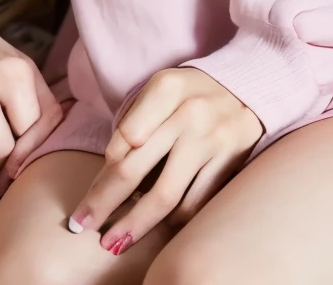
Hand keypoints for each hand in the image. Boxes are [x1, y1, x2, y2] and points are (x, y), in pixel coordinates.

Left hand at [69, 68, 261, 254]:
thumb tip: (109, 174)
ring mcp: (212, 139)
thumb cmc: (193, 94)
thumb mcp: (162, 89)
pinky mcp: (230, 162)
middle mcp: (189, 112)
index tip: (87, 200)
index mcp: (166, 88)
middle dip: (104, 204)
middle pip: (134, 170)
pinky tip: (158, 229)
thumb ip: (136, 122)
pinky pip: (195, 204)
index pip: (121, 139)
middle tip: (83, 226)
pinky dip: (173, 222)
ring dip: (135, 225)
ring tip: (115, 243)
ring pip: (164, 196)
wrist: (250, 88)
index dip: (102, 173)